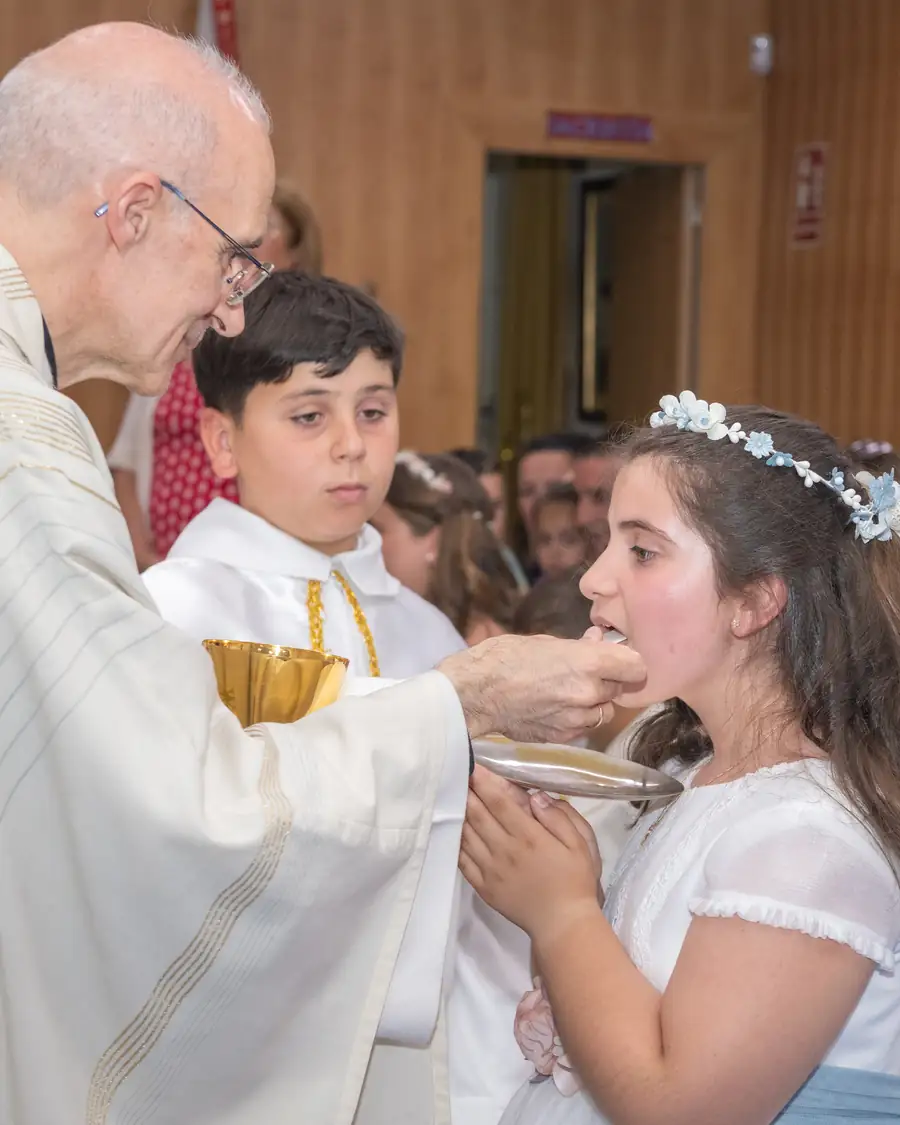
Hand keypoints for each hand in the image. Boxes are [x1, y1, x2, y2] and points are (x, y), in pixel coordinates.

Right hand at [439, 633, 645, 742]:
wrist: (474, 694)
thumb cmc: (504, 659)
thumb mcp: (545, 641)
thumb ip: (578, 647)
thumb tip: (598, 642)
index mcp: (589, 663)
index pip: (637, 667)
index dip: (629, 662)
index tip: (619, 660)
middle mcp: (590, 693)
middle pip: (619, 689)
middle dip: (607, 681)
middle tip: (584, 672)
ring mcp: (577, 718)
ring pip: (603, 711)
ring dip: (593, 702)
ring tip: (567, 692)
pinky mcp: (563, 736)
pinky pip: (582, 726)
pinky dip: (576, 718)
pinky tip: (554, 707)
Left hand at [460, 765, 603, 945]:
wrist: (562, 923)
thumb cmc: (574, 880)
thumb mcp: (580, 845)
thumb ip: (559, 818)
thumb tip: (535, 796)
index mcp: (528, 837)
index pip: (499, 803)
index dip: (484, 783)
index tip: (473, 767)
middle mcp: (505, 850)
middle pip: (477, 815)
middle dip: (466, 792)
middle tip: (456, 774)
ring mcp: (490, 869)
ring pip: (466, 835)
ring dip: (457, 813)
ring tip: (451, 795)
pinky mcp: (483, 886)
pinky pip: (462, 860)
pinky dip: (455, 841)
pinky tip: (452, 828)